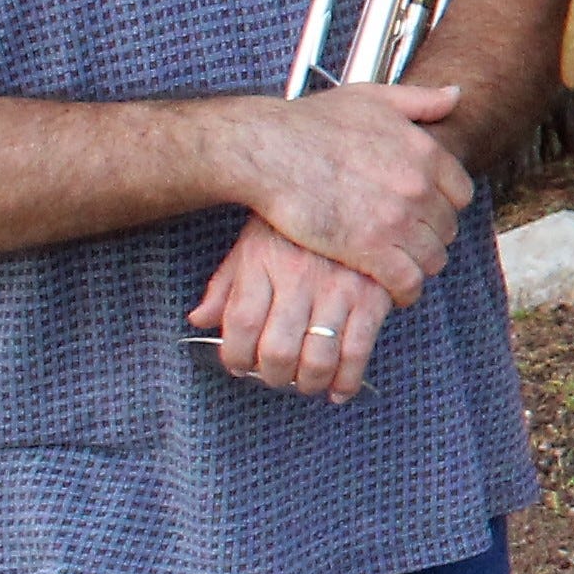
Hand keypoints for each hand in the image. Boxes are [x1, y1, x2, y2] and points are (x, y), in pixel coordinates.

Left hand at [192, 219, 394, 400]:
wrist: (357, 185)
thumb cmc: (299, 219)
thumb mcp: (254, 240)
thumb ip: (225, 282)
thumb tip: (199, 320)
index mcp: (263, 261)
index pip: (239, 323)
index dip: (234, 355)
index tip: (238, 365)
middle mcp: (299, 277)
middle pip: (277, 349)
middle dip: (272, 376)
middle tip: (274, 377)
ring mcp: (340, 288)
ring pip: (319, 357)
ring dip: (308, 383)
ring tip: (305, 383)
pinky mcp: (374, 296)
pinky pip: (359, 350)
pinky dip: (348, 380)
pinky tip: (339, 389)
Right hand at [230, 82, 474, 298]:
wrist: (267, 150)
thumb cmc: (311, 123)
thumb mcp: (372, 97)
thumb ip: (421, 100)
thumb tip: (457, 94)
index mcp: (425, 153)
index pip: (461, 193)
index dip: (444, 205)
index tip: (426, 212)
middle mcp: (419, 187)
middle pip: (446, 228)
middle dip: (430, 235)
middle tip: (409, 241)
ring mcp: (396, 219)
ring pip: (432, 258)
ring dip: (420, 264)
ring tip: (402, 264)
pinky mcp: (369, 249)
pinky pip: (407, 281)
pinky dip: (405, 290)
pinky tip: (395, 290)